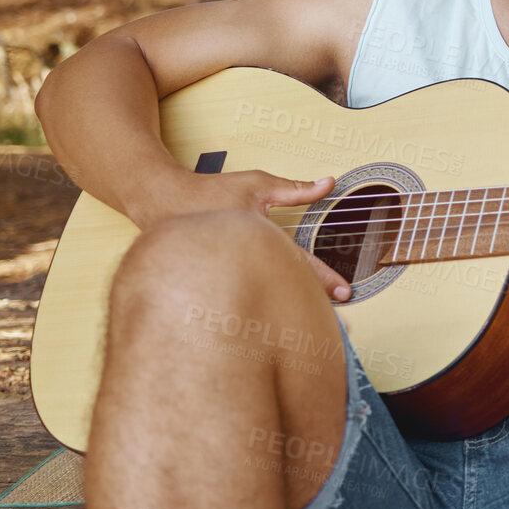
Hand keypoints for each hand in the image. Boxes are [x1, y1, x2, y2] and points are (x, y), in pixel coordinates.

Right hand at [129, 168, 347, 300]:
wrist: (162, 201)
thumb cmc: (210, 191)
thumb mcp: (257, 184)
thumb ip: (295, 189)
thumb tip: (329, 183)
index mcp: (258, 240)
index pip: (299, 263)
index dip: (325, 279)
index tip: (346, 292)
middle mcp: (244, 261)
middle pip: (284, 289)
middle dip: (311, 303)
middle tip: (341, 315)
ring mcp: (229, 274)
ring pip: (264, 296)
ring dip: (286, 308)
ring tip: (312, 324)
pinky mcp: (216, 280)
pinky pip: (245, 294)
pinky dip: (261, 304)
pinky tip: (272, 318)